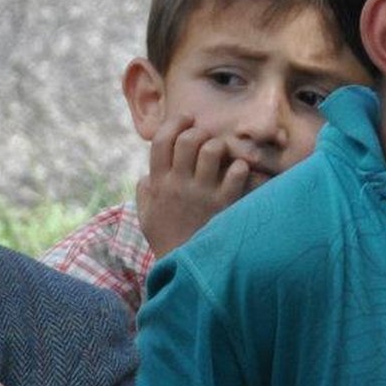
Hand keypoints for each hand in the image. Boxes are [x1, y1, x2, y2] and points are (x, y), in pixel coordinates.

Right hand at [135, 116, 255, 256]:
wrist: (186, 266)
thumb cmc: (167, 239)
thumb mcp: (146, 215)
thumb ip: (145, 192)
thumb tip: (147, 175)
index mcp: (158, 183)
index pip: (161, 140)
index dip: (175, 123)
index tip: (186, 120)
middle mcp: (179, 184)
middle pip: (188, 138)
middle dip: (199, 131)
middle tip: (206, 137)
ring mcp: (203, 193)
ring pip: (213, 149)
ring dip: (219, 147)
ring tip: (222, 156)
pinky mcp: (225, 204)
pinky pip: (237, 172)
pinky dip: (240, 168)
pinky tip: (238, 173)